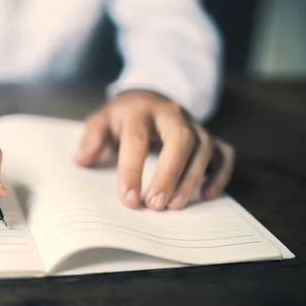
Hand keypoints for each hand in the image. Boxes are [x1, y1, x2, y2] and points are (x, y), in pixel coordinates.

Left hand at [75, 90, 234, 210]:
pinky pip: (223, 153)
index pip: (137, 140)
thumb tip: (82, 159)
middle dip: (169, 175)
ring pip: (203, 148)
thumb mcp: (101, 120)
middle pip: (179, 141)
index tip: (129, 199)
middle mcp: (172, 114)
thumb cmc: (122, 118)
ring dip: (191, 179)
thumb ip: (92, 138)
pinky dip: (219, 174)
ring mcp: (194, 124)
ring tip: (175, 206)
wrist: (147, 99)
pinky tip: (207, 195)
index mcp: (141, 110)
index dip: (133, 171)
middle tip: (156, 206)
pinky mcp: (208, 135)